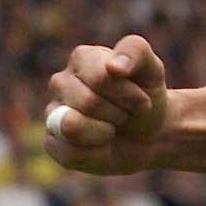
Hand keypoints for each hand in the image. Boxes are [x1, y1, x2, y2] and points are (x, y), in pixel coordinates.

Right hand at [43, 34, 169, 173]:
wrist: (149, 134)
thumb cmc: (146, 96)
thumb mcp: (152, 69)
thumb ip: (135, 52)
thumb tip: (113, 66)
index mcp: (82, 57)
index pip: (101, 78)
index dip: (129, 95)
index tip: (142, 99)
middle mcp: (60, 82)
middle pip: (88, 102)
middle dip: (119, 113)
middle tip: (126, 113)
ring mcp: (53, 113)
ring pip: (71, 127)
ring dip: (105, 133)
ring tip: (112, 127)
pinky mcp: (53, 143)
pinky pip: (70, 153)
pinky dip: (96, 153)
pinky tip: (102, 145)